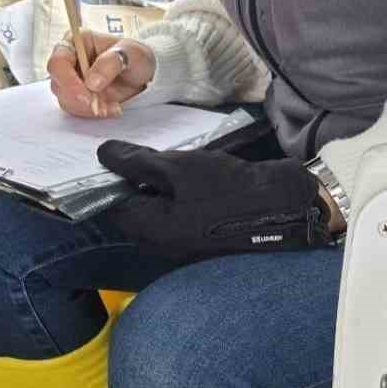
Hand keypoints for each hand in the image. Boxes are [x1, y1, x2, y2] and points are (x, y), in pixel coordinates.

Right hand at [48, 33, 154, 117]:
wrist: (144, 74)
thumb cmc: (136, 56)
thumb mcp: (132, 53)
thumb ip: (111, 63)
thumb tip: (91, 82)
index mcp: (77, 42)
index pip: (58, 61)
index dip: (67, 79)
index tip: (87, 93)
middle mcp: (70, 61)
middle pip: (58, 84)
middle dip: (79, 98)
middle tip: (100, 106)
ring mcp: (71, 80)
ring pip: (65, 100)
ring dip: (87, 108)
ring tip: (112, 106)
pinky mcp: (77, 97)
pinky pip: (76, 110)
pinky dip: (93, 113)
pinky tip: (110, 108)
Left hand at [97, 142, 331, 262]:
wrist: (283, 209)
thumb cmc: (227, 191)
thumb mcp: (177, 168)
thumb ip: (136, 162)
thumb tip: (103, 154)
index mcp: (146, 230)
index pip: (108, 203)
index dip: (105, 175)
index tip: (109, 149)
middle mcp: (158, 242)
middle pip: (131, 205)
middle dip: (130, 176)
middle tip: (140, 145)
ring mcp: (180, 241)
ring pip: (154, 206)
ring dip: (155, 181)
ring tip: (167, 153)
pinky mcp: (200, 234)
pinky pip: (176, 209)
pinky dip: (175, 190)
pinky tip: (188, 169)